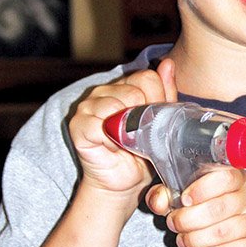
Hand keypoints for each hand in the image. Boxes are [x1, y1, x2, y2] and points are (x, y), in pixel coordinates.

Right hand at [70, 58, 177, 206]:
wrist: (125, 182)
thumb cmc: (143, 152)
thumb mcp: (161, 122)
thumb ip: (164, 93)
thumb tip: (167, 63)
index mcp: (125, 86)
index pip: (148, 78)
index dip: (158, 101)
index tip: (155, 122)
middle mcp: (104, 91)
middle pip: (135, 91)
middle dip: (144, 118)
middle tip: (140, 136)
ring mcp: (88, 107)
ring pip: (118, 104)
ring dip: (128, 130)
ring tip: (127, 142)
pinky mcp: (78, 125)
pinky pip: (100, 124)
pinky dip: (112, 140)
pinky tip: (113, 148)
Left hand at [147, 164, 245, 246]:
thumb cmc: (214, 220)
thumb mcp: (188, 203)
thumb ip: (168, 197)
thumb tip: (158, 201)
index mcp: (238, 178)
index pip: (226, 177)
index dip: (202, 188)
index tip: (184, 200)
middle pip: (220, 207)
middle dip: (189, 219)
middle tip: (175, 225)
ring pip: (223, 231)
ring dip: (196, 239)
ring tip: (185, 241)